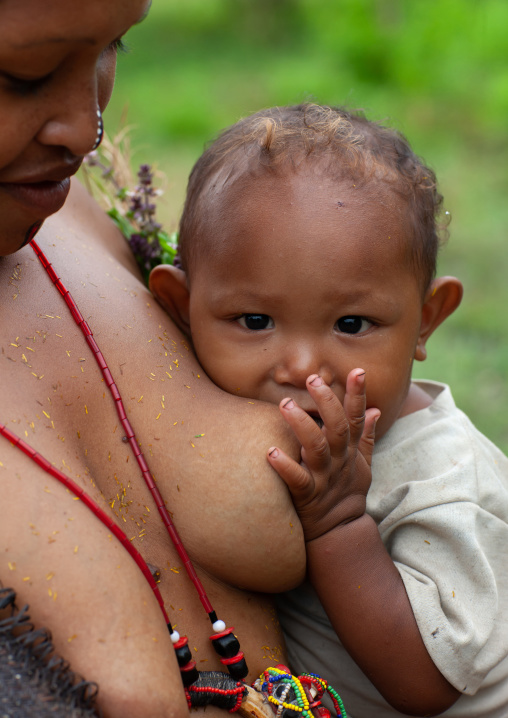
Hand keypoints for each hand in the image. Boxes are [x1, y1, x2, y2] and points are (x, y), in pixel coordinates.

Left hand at [267, 370, 379, 541]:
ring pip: (316, 449)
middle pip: (337, 428)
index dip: (358, 394)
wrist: (340, 531)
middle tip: (312, 379)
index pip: (357, 417)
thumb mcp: (362, 464)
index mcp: (350, 450)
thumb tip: (375, 409)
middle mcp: (339, 461)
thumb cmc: (346, 491)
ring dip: (302, 425)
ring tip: (285, 405)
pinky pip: (296, 480)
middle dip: (327, 402)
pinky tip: (270, 453)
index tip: (358, 371)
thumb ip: (366, 435)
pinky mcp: (307, 496)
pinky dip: (285, 467)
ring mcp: (324, 478)